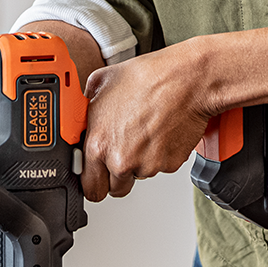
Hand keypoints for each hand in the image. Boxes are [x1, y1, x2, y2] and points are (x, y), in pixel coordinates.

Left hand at [81, 42, 212, 201]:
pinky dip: (161, 154)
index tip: (97, 173)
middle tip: (124, 153)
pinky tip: (161, 130)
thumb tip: (81, 110)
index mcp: (99, 144)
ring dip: (141, 160)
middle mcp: (121, 160)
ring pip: (139, 175)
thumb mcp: (102, 81)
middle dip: (117, 176)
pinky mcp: (169, 164)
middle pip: (114, 188)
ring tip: (146, 130)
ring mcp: (147, 165)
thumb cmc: (149, 77)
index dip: (93, 179)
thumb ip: (86, 104)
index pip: (88, 185)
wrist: (186, 79)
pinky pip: (161, 166)